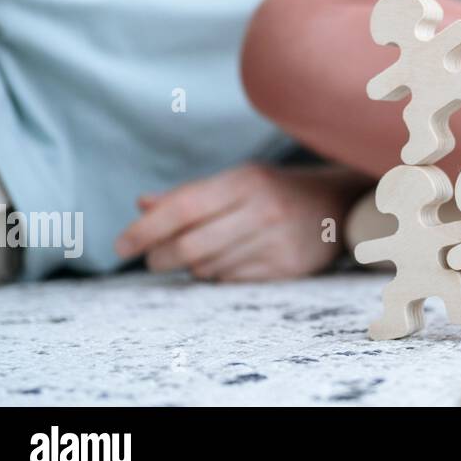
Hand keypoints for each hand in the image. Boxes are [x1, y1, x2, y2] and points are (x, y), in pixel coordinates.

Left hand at [114, 163, 369, 280]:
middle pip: (189, 246)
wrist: (339, 205)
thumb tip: (142, 205)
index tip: (121, 245)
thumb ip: (190, 194)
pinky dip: (218, 274)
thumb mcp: (237, 181)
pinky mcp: (286, 268)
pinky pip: (230, 280)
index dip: (145, 228)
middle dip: (160, 257)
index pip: (183, 207)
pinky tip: (227, 261)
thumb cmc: (275, 191)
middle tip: (152, 259)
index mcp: (245, 181)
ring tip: (200, 254)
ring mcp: (276, 241)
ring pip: (207, 267)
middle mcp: (262, 210)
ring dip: (191, 266)